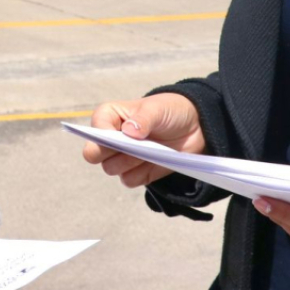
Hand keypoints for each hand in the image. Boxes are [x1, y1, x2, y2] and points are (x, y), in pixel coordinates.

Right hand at [82, 93, 204, 187]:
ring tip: (149, 150)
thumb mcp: (158, 109)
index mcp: (110, 116)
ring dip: (128, 162)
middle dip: (110, 153)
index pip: (94, 129)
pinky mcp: (136, 173)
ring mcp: (122, 157)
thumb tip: (128, 131)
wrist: (195, 127)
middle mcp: (111, 138)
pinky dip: (140, 174)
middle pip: (94, 154)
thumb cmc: (171, 110)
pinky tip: (154, 161)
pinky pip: (128, 180)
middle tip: (132, 147)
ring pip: (110, 169)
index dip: (101, 136)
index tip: (118, 138)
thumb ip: (143, 118)